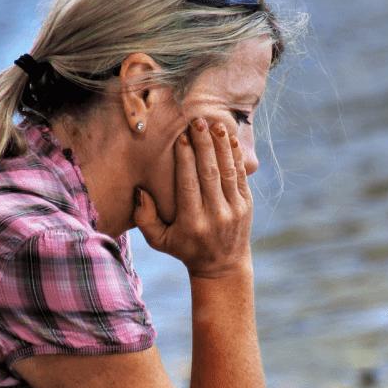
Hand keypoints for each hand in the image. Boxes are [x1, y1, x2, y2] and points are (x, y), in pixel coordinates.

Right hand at [134, 117, 252, 278]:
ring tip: (214, 125)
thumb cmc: (184, 249)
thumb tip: (141, 191)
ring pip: (227, 171)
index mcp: (192, 222)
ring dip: (221, 146)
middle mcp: (215, 215)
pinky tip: (230, 139)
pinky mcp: (246, 205)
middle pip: (209, 173)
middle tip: (197, 122)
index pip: (189, 185)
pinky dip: (235, 156)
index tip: (181, 138)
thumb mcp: (159, 240)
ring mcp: (233, 210)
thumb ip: (144, 218)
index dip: (186, 160)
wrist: (222, 266)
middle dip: (204, 145)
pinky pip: (240, 176)